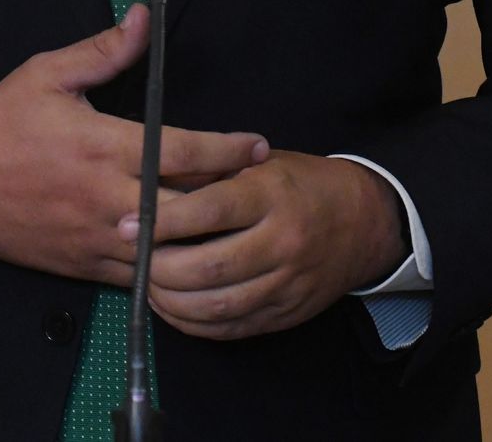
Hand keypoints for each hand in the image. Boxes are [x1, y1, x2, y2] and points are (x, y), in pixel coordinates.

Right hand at [0, 4, 268, 285]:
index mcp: (100, 146)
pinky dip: (170, 266)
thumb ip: (103, 51)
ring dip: (204, 236)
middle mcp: (105, 197)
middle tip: (263, 186)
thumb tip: (143, 19)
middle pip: (186, 205)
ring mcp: (96, 237)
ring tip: (238, 222)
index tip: (259, 146)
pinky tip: (193, 254)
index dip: (227, 150)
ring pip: (168, 248)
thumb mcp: (46, 74)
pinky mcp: (85, 264)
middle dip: (228, 197)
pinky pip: (140, 275)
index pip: (180, 152)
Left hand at [136, 151, 407, 339]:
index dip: (163, 221)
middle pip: (209, 267)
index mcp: (271, 196)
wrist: (363, 223)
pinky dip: (196, 324)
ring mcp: (286, 284)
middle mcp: (281, 242)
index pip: (209, 211)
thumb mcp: (261, 164)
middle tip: (135, 260)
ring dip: (172, 302)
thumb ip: (213, 174)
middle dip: (160, 269)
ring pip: (218, 305)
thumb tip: (153, 185)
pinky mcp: (287, 313)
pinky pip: (233, 328)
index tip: (128, 224)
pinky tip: (175, 309)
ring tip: (149, 287)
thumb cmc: (301, 184)